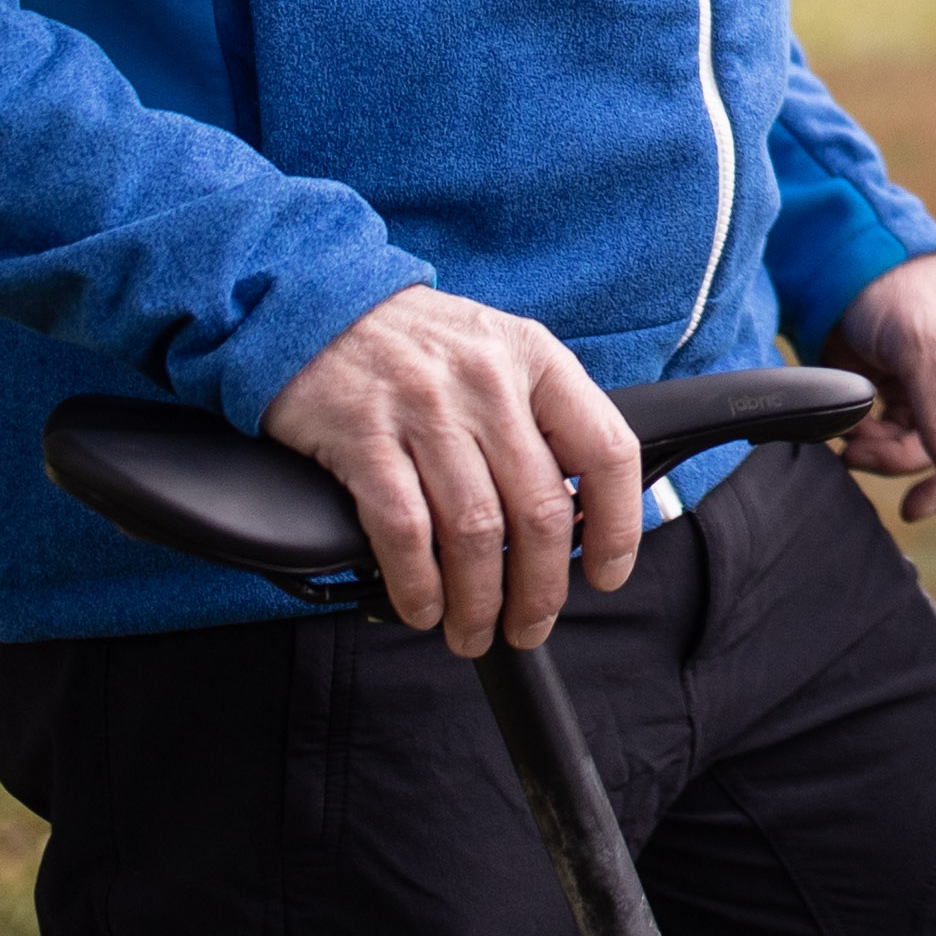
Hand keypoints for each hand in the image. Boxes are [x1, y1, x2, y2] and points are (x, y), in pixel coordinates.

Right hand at [262, 285, 641, 658]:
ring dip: (478, 600)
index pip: (606, 450)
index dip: (618, 526)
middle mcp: (487, 382)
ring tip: (472, 630)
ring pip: (475, 531)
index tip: (607, 575)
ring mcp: (424, 408)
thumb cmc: (418, 346)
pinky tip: (422, 607)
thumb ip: (541, 419)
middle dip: (540, 589)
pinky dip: (418, 584)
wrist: (317, 305)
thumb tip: (580, 515)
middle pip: (539, 510)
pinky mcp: (363, 436)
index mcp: (536, 359)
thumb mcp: (499, 354)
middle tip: (528, 625)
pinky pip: (405, 531)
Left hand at [823, 253, 935, 526]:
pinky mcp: (907, 392)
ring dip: (896, 459)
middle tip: (912, 508)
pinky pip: (902, 439)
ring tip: (857, 450)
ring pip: (934, 449)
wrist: (827, 262)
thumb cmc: (887, 282)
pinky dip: (876, 447)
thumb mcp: (920, 343)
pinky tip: (851, 439)